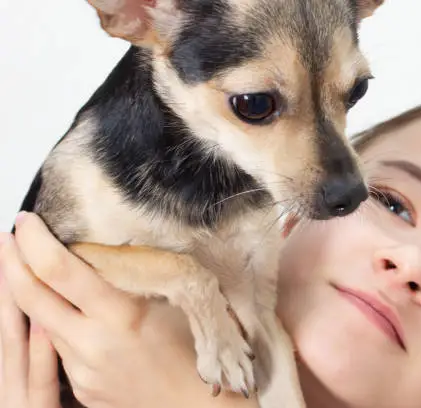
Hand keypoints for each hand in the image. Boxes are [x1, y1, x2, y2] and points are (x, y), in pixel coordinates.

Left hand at [0, 212, 258, 407]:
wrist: (193, 406)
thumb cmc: (193, 351)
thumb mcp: (172, 301)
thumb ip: (133, 276)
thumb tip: (102, 249)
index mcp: (119, 315)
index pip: (57, 270)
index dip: (33, 241)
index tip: (26, 222)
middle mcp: (91, 343)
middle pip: (29, 296)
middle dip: (10, 261)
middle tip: (9, 238)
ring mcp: (80, 369)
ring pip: (38, 322)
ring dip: (27, 292)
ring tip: (26, 267)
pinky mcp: (79, 385)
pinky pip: (57, 347)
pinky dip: (50, 323)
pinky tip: (61, 310)